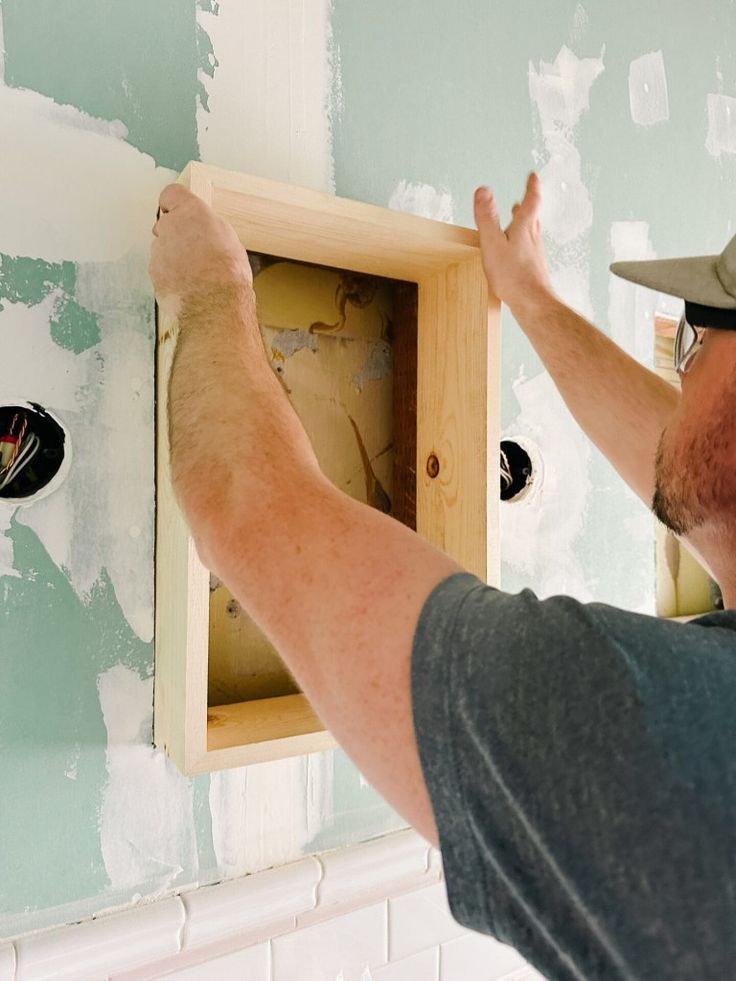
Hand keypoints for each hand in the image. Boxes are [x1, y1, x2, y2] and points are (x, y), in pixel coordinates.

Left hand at [149, 184, 252, 317]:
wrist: (215, 304)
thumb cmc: (227, 271)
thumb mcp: (228, 238)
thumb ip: (207, 226)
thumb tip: (202, 228)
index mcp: (190, 212)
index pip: (171, 194)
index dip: (176, 203)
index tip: (182, 211)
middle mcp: (169, 227)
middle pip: (166, 223)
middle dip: (176, 234)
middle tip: (195, 249)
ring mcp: (158, 251)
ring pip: (162, 248)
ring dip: (174, 257)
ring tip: (195, 273)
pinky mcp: (154, 273)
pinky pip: (161, 269)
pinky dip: (171, 276)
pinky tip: (188, 285)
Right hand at [473, 173, 553, 309]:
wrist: (533, 303)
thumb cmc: (513, 276)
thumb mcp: (493, 243)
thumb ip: (487, 218)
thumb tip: (483, 190)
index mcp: (524, 228)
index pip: (531, 201)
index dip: (532, 187)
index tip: (533, 176)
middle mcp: (533, 239)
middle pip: (533, 217)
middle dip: (529, 205)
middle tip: (529, 196)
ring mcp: (535, 254)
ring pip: (532, 233)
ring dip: (527, 224)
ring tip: (523, 221)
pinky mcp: (534, 269)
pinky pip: (529, 250)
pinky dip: (525, 244)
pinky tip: (520, 253)